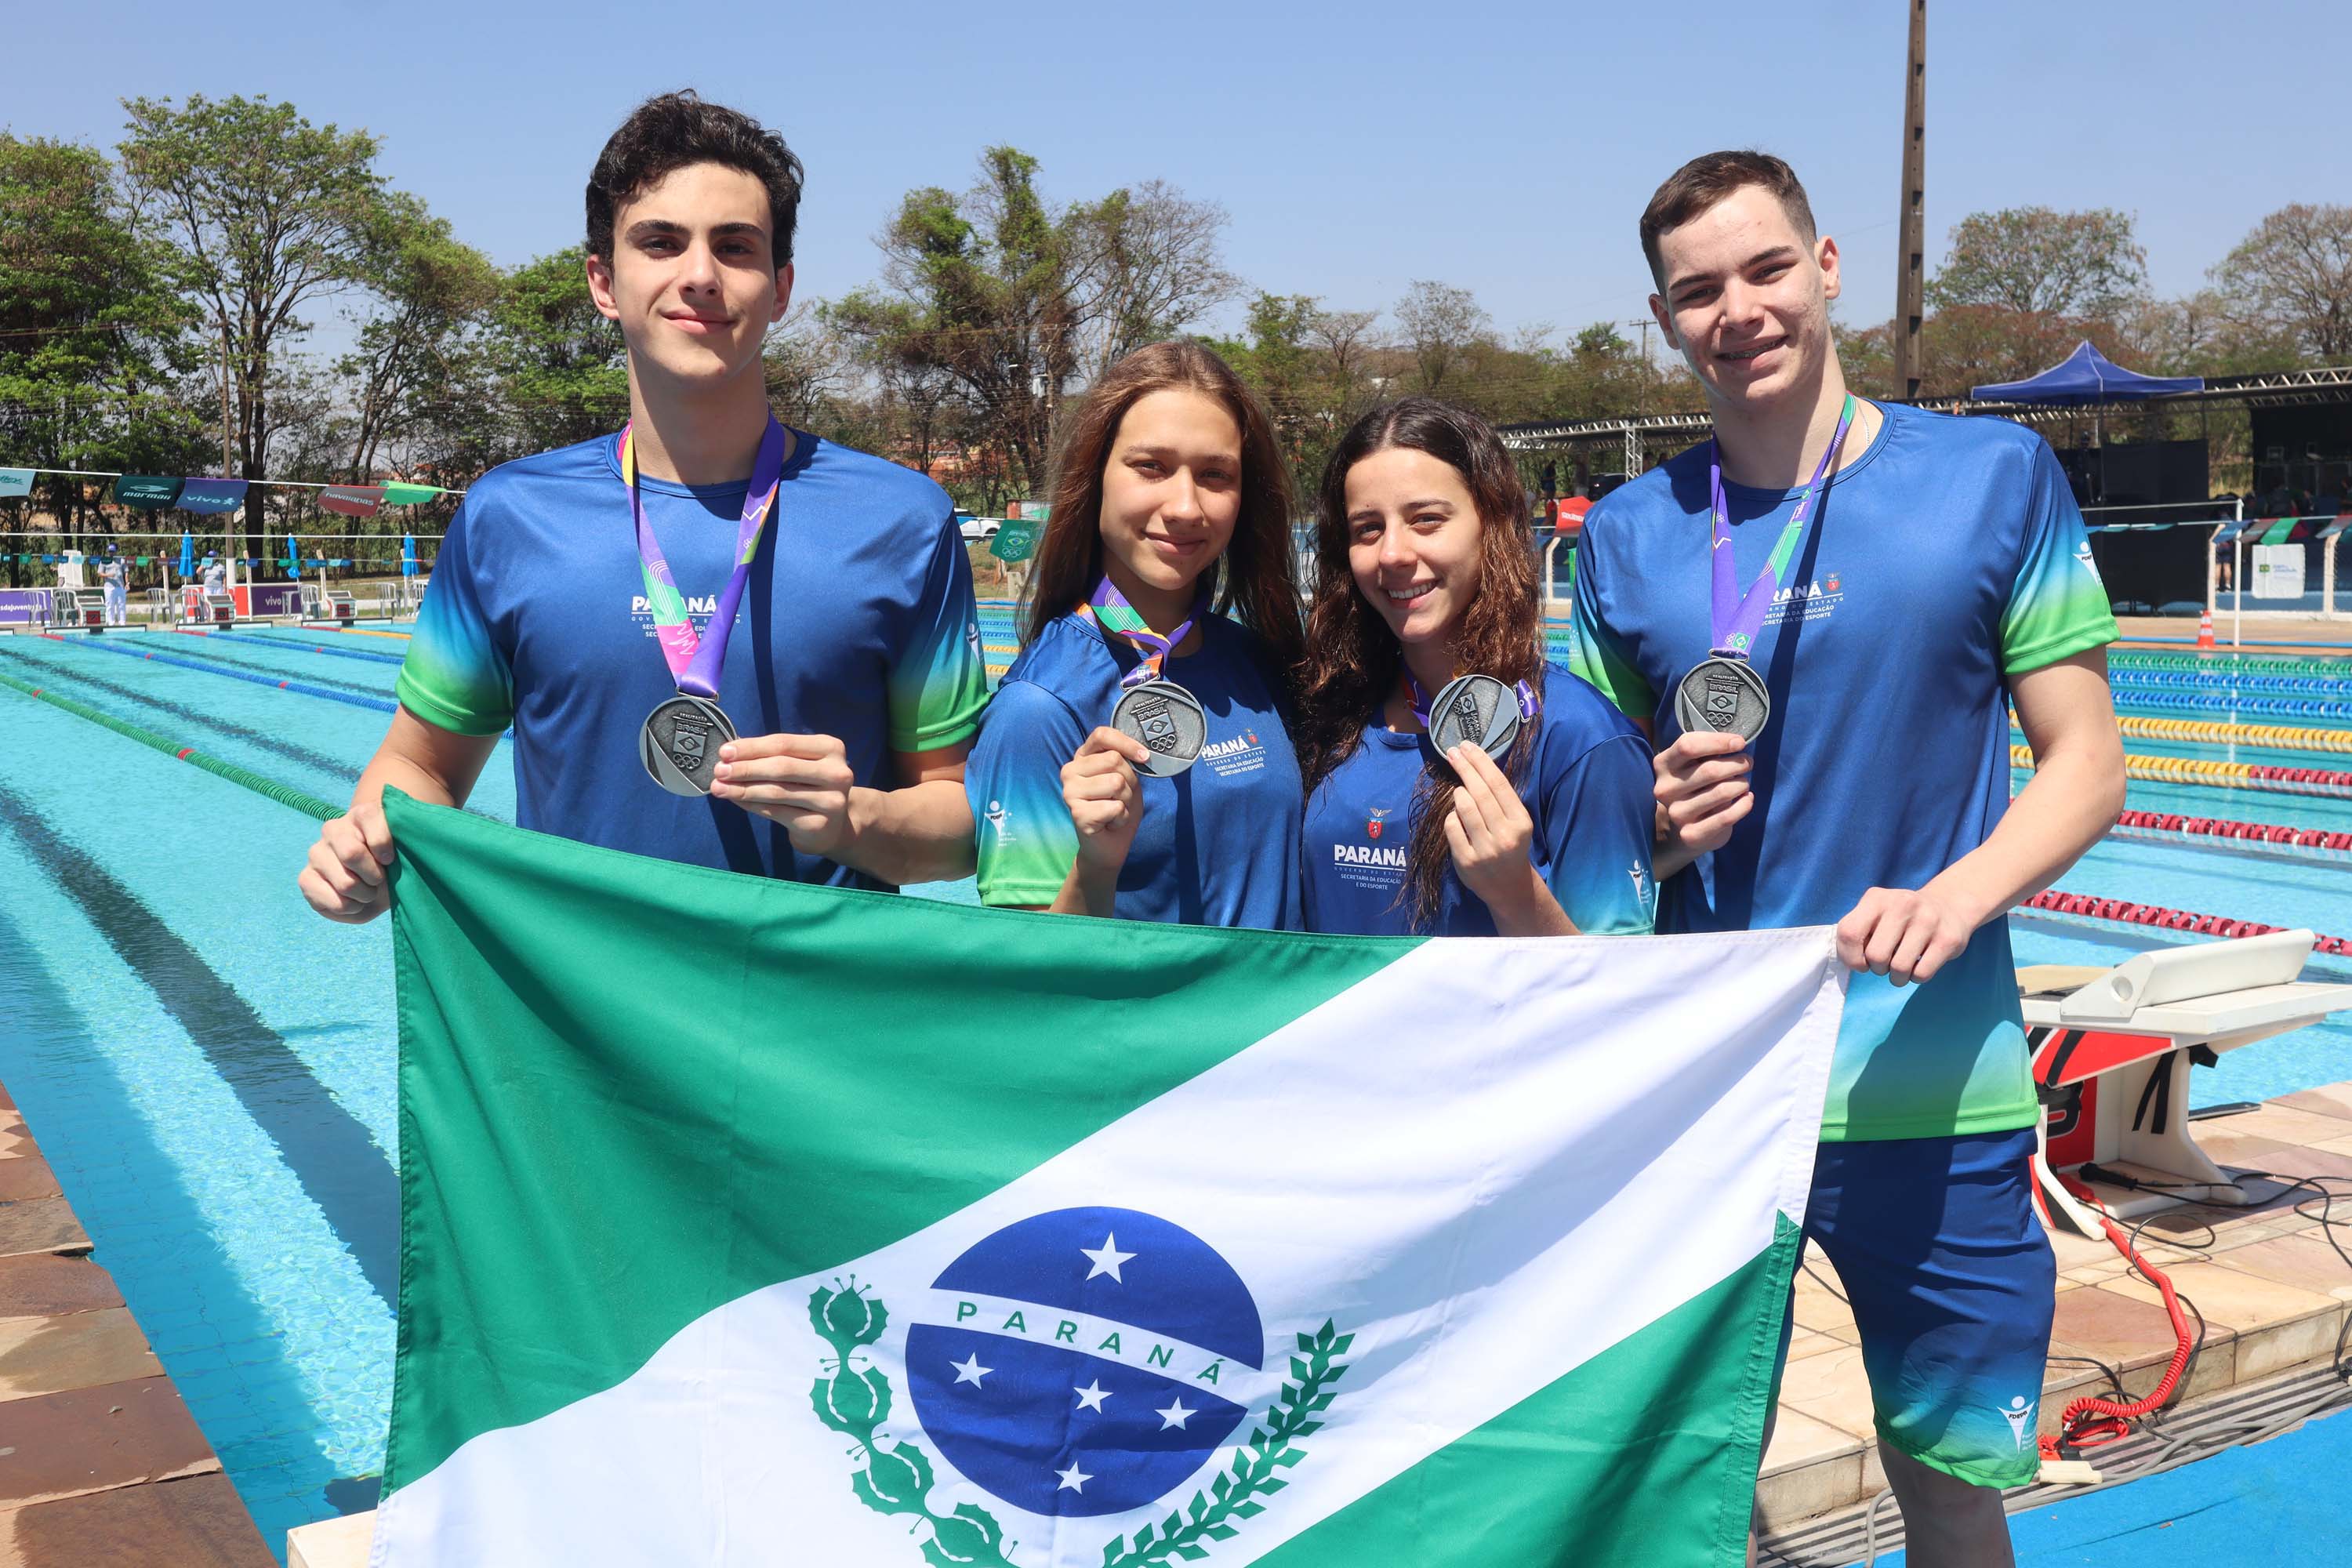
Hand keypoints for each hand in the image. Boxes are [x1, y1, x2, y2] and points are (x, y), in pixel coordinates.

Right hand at [297, 801, 393, 923]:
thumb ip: (403, 845)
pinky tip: (353, 901)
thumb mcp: (405, 852)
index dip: (385, 849)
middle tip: (378, 880)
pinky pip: (334, 902)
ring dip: (365, 896)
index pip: (371, 820)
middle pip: (351, 853)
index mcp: (362, 815)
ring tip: (367, 891)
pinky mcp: (306, 878)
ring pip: (346, 883)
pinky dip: (351, 909)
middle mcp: (333, 829)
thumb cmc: (393, 865)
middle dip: (375, 876)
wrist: (379, 883)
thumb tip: (387, 856)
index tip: (390, 859)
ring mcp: (316, 853)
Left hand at [711, 733, 854, 856]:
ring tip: (719, 787)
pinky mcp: (817, 824)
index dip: (752, 747)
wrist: (832, 826)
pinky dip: (751, 805)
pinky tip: (735, 800)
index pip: (785, 744)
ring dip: (742, 789)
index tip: (725, 751)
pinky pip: (775, 811)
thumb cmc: (809, 786)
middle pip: (782, 767)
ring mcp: (830, 801)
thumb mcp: (799, 763)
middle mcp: (837, 773)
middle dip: (745, 768)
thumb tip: (731, 754)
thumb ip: (772, 756)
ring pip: (776, 791)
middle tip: (719, 770)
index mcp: (831, 748)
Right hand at [1062, 726, 1149, 871]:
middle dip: (1129, 782)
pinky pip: (1115, 807)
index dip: (1126, 743)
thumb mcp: (1127, 779)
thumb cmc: (1118, 808)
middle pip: (1114, 760)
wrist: (1109, 846)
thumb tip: (1143, 754)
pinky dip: (1121, 817)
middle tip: (1120, 798)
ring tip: (1115, 810)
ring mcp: (1070, 792)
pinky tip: (1110, 823)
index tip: (1144, 757)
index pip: (1102, 735)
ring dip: (1125, 801)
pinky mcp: (1077, 813)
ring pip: (1116, 783)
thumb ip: (1127, 763)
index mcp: (1082, 757)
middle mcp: (1070, 771)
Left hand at [1443, 743, 1540, 913]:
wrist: (1509, 887)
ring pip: (1465, 808)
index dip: (1481, 762)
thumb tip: (1476, 764)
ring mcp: (1484, 849)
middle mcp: (1505, 835)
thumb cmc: (1510, 846)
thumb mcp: (1515, 822)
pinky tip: (1456, 816)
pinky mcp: (1466, 861)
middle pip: (1480, 792)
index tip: (1468, 746)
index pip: (1498, 784)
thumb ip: (1499, 800)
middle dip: (1465, 767)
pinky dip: (1451, 817)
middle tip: (1453, 752)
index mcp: (1521, 822)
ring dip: (1459, 793)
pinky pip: (1452, 827)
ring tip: (1459, 789)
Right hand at [1654, 730, 1752, 858]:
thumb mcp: (1693, 764)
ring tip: (1743, 783)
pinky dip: (1744, 805)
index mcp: (1663, 765)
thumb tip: (1735, 742)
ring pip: (1721, 792)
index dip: (1718, 742)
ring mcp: (1676, 813)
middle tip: (1747, 763)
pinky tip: (1748, 799)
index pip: (1688, 746)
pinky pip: (1726, 817)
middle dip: (1737, 764)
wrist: (1685, 828)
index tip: (1739, 743)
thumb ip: (1707, 752)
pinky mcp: (1691, 834)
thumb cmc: (1696, 786)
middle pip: (1709, 770)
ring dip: (1741, 784)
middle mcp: (1665, 789)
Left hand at [1835, 886, 1976, 986]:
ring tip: (1901, 967)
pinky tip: (1919, 965)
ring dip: (1897, 977)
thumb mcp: (1875, 914)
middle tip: (1886, 963)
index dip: (1850, 957)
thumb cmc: (1901, 918)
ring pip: (1899, 968)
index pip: (1849, 933)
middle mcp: (1902, 904)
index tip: (1862, 962)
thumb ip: (1856, 932)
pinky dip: (1916, 977)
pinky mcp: (1948, 938)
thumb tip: (1853, 961)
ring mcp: (1928, 920)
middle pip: (1876, 956)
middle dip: (1878, 968)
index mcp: (1876, 898)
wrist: (1949, 905)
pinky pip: (1921, 973)